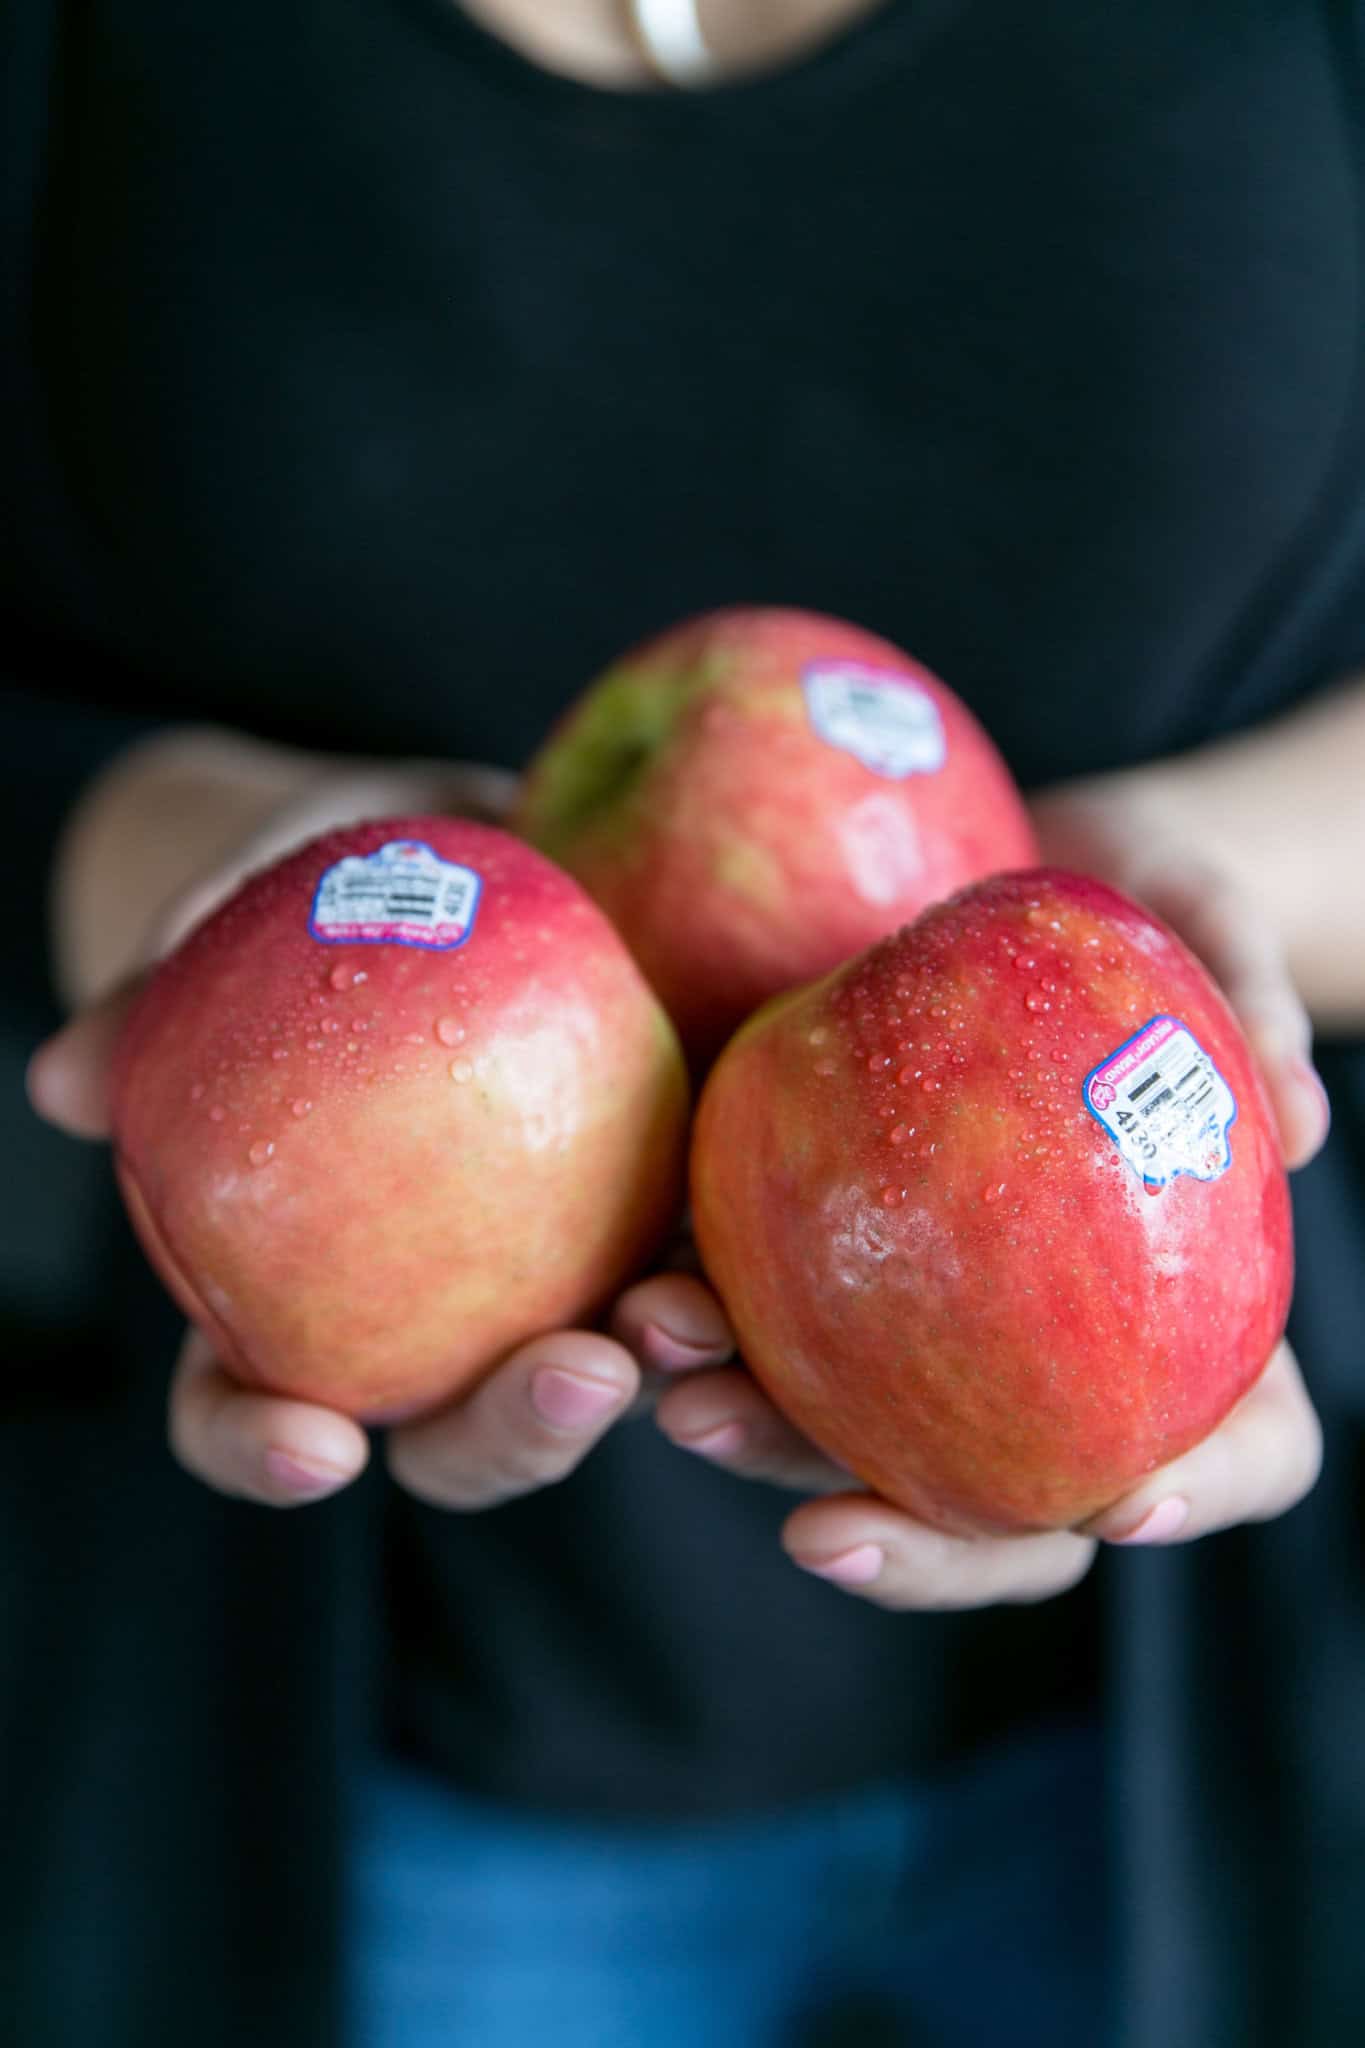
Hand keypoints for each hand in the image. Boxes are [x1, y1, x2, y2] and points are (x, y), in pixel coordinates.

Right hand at [28, 745, 746, 1510]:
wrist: (480, 832)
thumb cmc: (328, 876)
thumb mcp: (250, 897)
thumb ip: (165, 987)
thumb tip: (63, 1085)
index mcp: (300, 1277)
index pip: (251, 1400)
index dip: (266, 1445)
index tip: (319, 1448)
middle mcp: (440, 1305)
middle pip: (459, 1432)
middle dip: (513, 1437)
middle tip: (576, 1379)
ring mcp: (567, 1265)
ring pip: (609, 1373)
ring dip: (659, 1376)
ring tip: (688, 1318)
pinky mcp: (677, 1199)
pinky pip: (714, 1248)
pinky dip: (743, 1261)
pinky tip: (780, 1216)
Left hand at [650, 773, 1328, 1607]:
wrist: (1002, 868)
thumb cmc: (1140, 897)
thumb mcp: (1208, 912)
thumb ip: (1247, 990)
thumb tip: (1295, 1118)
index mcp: (1195, 1312)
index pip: (1244, 1444)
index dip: (1206, 1490)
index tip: (1128, 1501)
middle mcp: (1059, 1351)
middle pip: (1012, 1503)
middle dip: (914, 1539)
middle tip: (825, 1528)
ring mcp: (933, 1321)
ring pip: (858, 1436)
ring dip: (765, 1442)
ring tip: (681, 1404)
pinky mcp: (819, 1255)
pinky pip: (760, 1314)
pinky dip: (699, 1325)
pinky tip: (636, 1306)